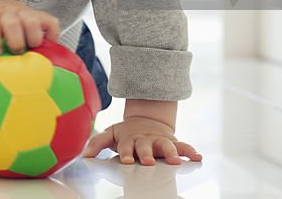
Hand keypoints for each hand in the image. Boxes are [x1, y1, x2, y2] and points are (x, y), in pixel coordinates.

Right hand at [0, 0, 59, 54]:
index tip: (47, 51)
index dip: (52, 37)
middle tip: (27, 51)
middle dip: (32, 40)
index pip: (49, 22)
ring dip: (15, 42)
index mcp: (28, 15)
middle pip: (32, 22)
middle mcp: (16, 14)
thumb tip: (45, 62)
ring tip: (12, 53)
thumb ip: (29, 38)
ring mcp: (0, 18)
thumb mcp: (18, 24)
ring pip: (12, 24)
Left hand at [83, 117, 201, 165]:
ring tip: (176, 161)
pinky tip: (197, 157)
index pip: (127, 147)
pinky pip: (183, 146)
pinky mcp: (173, 142)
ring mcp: (160, 141)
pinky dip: (190, 151)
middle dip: (147, 154)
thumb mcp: (111, 134)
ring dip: (171, 153)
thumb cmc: (127, 132)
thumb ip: (98, 143)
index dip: (126, 153)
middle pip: (146, 147)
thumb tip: (85, 155)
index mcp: (130, 139)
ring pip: (167, 146)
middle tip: (148, 162)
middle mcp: (146, 140)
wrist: (147, 119)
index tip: (126, 160)